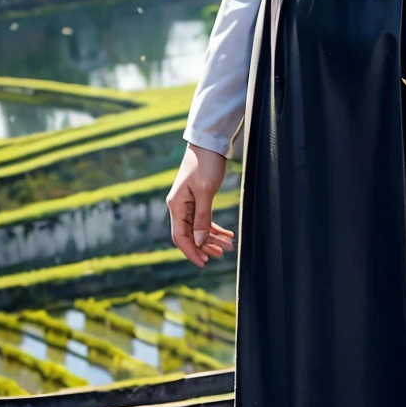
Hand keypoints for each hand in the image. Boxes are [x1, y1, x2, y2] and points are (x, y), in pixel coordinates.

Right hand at [166, 144, 234, 267]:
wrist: (209, 143)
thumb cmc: (205, 164)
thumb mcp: (205, 192)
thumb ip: (202, 218)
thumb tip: (198, 241)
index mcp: (176, 205)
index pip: (180, 237)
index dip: (191, 252)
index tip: (204, 263)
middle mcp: (179, 206)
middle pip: (190, 235)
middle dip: (205, 247)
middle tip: (222, 254)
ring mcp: (188, 203)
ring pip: (198, 229)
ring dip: (212, 238)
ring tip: (229, 246)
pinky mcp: (198, 199)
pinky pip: (204, 219)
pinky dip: (215, 228)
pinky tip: (228, 234)